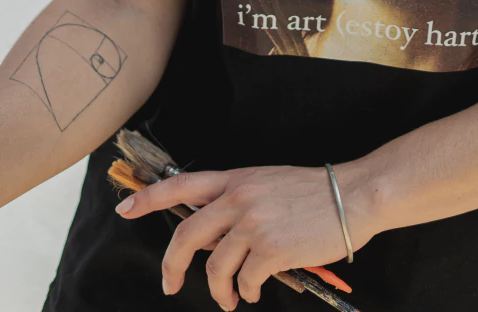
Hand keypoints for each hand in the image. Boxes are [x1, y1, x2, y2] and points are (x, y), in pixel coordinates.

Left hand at [117, 160, 375, 308]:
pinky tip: (256, 290)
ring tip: (231, 299)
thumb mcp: (267, 184)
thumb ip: (236, 202)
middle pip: (186, 234)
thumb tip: (210, 237)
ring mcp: (253, 223)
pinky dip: (247, 292)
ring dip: (219, 291)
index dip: (149, 198)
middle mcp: (239, 197)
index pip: (182, 185)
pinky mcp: (270, 249)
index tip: (125, 209)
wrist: (352, 196)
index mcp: (236, 179)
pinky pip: (245, 281)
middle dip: (172, 265)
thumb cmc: (312, 193)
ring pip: (215, 267)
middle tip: (170, 284)